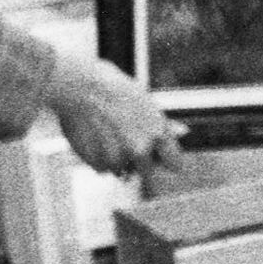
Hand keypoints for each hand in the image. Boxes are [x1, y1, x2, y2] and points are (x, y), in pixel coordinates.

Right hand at [52, 51, 180, 179]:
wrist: (80, 87)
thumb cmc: (113, 88)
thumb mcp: (145, 102)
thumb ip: (161, 123)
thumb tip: (183, 132)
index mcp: (157, 134)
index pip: (175, 164)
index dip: (167, 161)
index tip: (161, 159)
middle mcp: (140, 151)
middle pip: (149, 176)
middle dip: (143, 169)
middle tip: (131, 152)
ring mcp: (118, 159)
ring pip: (123, 172)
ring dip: (118, 161)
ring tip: (107, 136)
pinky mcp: (96, 163)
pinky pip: (102, 168)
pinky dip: (99, 159)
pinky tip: (94, 139)